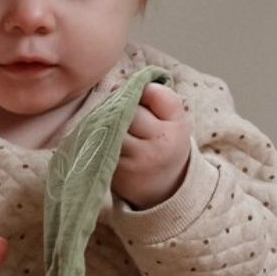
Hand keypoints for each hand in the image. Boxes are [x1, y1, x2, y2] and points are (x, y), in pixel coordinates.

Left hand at [112, 83, 190, 209]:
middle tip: (121, 109)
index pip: (153, 94)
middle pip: (129, 110)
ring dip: (107, 120)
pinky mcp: (116, 172)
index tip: (139, 96)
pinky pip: (101, 143)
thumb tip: (116, 87)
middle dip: (121, 104)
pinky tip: (107, 139)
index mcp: (175, 129)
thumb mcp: (174, 119)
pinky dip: (100, 136)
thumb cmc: (166, 143)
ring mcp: (135, 161)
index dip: (141, 90)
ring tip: (113, 123)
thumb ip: (156, 96)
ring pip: (112, 125)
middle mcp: (157, 147)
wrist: (164, 188)